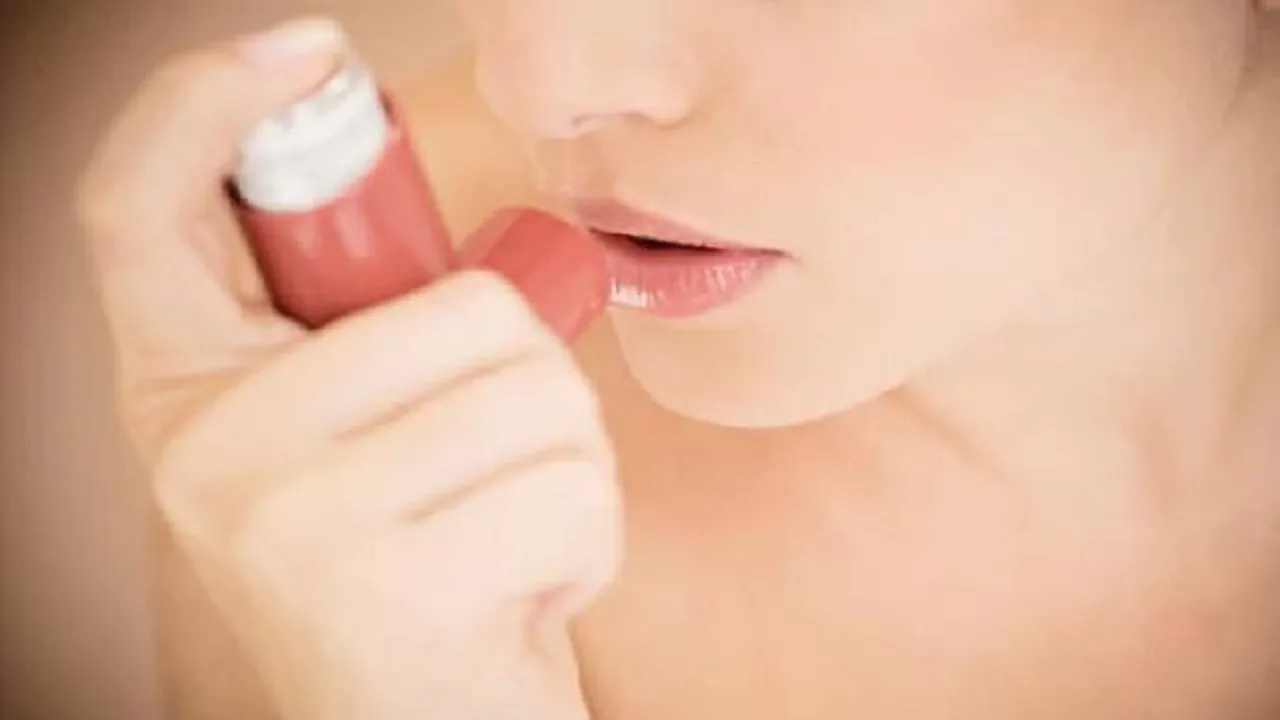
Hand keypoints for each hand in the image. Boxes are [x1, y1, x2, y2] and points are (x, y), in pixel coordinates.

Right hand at [76, 18, 618, 719]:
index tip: (304, 53)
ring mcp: (283, 516)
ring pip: (534, 391)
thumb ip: (383, 335)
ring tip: (505, 537)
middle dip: (536, 374)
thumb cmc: (428, 572)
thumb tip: (496, 250)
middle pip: (459, 304)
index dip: (201, 102)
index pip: (138, 207)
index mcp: (189, 393)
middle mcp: (206, 448)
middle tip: (498, 463)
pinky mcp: (382, 588)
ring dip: (569, 467)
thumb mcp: (369, 440)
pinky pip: (569, 491)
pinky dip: (588, 542)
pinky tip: (523, 595)